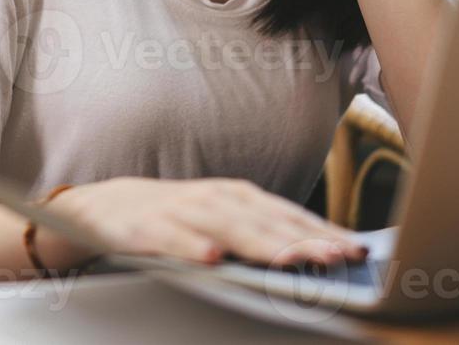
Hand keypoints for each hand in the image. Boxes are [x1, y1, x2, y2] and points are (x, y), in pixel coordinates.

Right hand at [34, 176, 367, 270]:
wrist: (101, 208)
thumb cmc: (172, 218)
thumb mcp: (220, 221)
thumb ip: (262, 234)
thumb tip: (319, 254)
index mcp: (236, 198)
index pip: (288, 215)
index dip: (322, 232)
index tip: (357, 251)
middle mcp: (212, 199)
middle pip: (264, 221)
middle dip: (303, 240)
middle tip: (337, 258)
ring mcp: (177, 212)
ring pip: (224, 228)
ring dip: (259, 244)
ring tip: (290, 261)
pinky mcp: (143, 228)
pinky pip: (169, 240)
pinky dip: (190, 248)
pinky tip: (211, 260)